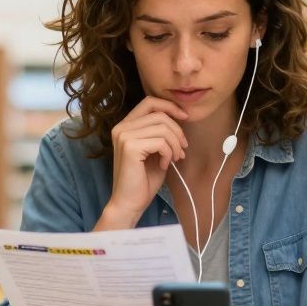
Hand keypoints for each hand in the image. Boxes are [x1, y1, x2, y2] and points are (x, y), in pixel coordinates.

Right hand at [101, 97, 189, 227]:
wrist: (130, 203)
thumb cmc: (143, 180)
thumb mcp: (155, 150)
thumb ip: (161, 133)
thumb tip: (180, 118)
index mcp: (125, 126)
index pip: (150, 102)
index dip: (170, 107)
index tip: (185, 118)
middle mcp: (121, 128)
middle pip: (160, 115)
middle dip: (177, 131)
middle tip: (182, 150)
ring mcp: (124, 136)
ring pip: (163, 128)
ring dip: (175, 144)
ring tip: (175, 159)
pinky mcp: (130, 147)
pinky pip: (161, 141)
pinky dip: (169, 153)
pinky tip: (165, 165)